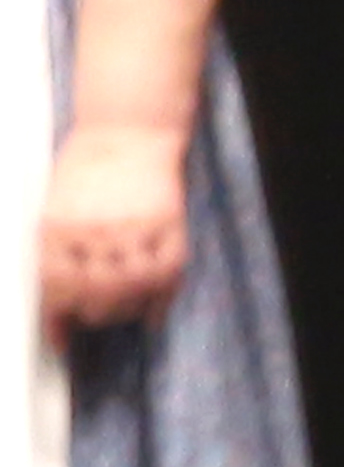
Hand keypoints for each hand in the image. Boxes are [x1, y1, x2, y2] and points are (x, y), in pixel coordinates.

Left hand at [37, 121, 189, 328]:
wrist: (127, 126)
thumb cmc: (85, 166)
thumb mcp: (53, 208)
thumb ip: (55, 251)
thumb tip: (60, 298)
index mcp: (58, 228)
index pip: (56, 290)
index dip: (59, 322)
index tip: (63, 340)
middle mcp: (94, 231)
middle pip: (95, 296)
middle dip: (94, 315)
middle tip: (97, 315)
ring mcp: (133, 226)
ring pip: (131, 290)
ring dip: (127, 308)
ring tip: (125, 307)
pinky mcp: (167, 221)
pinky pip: (168, 273)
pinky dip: (162, 300)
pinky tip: (154, 312)